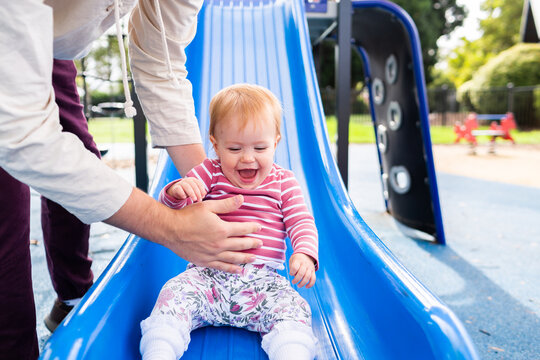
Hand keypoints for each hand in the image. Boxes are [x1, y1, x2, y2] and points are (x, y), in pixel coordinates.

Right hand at [105, 189, 262, 273]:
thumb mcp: (208, 206)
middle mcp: (219, 244)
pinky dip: (231, 269)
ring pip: (234, 258)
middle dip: (253, 244)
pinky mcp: (204, 261)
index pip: (243, 229)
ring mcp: (212, 255)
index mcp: (222, 229)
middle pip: (241, 245)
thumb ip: (226, 204)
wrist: (170, 230)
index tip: (260, 227)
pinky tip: (239, 271)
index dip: (253, 228)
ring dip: (246, 258)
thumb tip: (242, 199)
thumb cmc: (187, 216)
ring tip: (255, 258)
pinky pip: (221, 267)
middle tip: (261, 244)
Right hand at [167, 177, 206, 201]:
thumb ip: (200, 192)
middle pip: (194, 185)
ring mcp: (181, 183)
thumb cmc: (188, 191)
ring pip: (187, 186)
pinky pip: (179, 189)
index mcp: (193, 180)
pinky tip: (184, 198)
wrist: (176, 191)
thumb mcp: (194, 191)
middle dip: (197, 193)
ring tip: (194, 199)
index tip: (203, 196)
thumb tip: (204, 194)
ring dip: (191, 193)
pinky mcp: (176, 187)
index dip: (202, 190)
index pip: (199, 184)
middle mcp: (187, 180)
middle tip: (199, 200)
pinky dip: (182, 193)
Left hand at [289, 253, 315, 287]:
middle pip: (301, 273)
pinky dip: (310, 284)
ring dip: (302, 283)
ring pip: (307, 277)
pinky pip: (313, 279)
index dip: (291, 272)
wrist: (307, 254)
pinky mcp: (313, 271)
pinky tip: (306, 286)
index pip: (294, 267)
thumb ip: (291, 267)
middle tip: (293, 282)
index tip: (290, 273)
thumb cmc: (297, 258)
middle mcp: (304, 264)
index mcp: (298, 260)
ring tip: (298, 285)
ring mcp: (310, 268)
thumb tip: (293, 275)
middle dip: (296, 280)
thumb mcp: (292, 259)